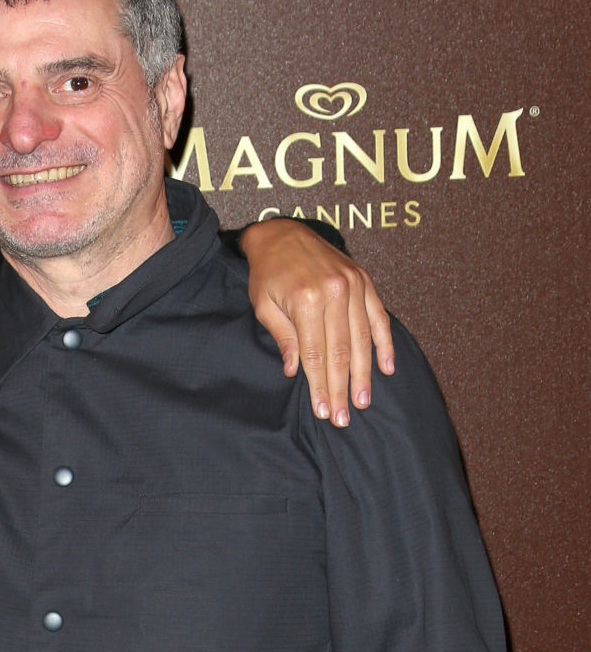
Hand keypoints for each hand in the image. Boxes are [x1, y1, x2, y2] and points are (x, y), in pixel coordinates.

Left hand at [240, 220, 393, 427]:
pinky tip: (386, 368)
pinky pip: (378, 317)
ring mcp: (353, 285)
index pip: (316, 355)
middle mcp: (334, 293)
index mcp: (307, 301)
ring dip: (364, 374)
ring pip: (363, 339)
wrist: (282, 233)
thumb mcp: (264, 306)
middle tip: (344, 417)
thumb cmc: (268, 273)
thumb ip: (283, 338)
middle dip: (342, 388)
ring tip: (363, 401)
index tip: (324, 411)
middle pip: (342, 352)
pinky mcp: (364, 280)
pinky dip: (384, 343)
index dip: (321, 386)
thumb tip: (293, 371)